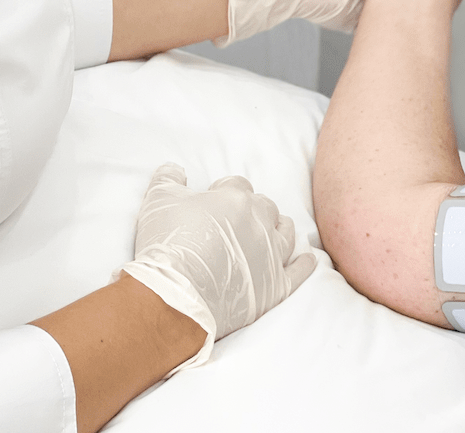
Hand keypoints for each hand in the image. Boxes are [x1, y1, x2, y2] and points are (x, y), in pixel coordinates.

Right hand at [119, 163, 315, 371]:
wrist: (175, 296)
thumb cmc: (167, 245)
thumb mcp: (157, 201)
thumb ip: (167, 178)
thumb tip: (174, 168)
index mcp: (235, 199)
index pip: (237, 186)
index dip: (223, 192)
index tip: (212, 204)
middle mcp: (259, 223)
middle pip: (265, 206)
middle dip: (252, 210)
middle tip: (235, 222)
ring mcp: (271, 255)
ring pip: (286, 232)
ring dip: (279, 229)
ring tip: (272, 232)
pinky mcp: (277, 286)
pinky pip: (299, 271)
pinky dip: (305, 263)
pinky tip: (307, 258)